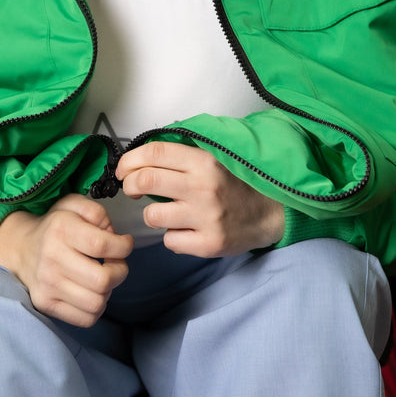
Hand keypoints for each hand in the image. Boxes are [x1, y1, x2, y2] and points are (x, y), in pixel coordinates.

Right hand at [0, 194, 132, 326]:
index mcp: (60, 229)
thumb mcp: (73, 205)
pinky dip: (96, 308)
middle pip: (103, 280)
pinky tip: (91, 293)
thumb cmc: (55, 227)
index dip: (123, 247)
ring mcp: (47, 285)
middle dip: (120, 271)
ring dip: (108, 291)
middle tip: (115, 264)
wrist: (21, 249)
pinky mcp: (46, 304)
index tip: (124, 244)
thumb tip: (112, 234)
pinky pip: (86, 319)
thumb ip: (96, 212)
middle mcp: (52, 258)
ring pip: (97, 303)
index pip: (102, 245)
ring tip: (102, 278)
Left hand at [116, 141, 283, 256]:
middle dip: (130, 185)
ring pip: (151, 216)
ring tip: (167, 212)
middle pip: (145, 181)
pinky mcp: (208, 243)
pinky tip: (186, 229)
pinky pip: (169, 240)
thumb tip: (143, 153)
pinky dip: (172, 236)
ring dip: (151, 214)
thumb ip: (184, 153)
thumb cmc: (238, 183)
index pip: (154, 153)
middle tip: (132, 189)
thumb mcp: (216, 157)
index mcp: (204, 161)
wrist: (272, 212)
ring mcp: (205, 218)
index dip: (130, 160)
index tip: (123, 169)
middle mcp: (203, 187)